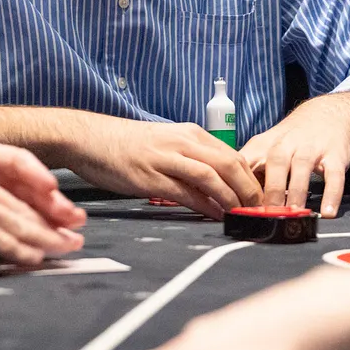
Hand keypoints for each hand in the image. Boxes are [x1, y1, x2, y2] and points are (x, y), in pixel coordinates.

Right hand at [0, 146, 83, 267]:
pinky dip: (22, 250)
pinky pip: (2, 237)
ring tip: (66, 251)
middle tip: (74, 242)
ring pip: (19, 223)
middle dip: (51, 227)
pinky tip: (37, 258)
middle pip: (22, 210)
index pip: (11, 200)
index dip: (37, 216)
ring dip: (46, 239)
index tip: (56, 230)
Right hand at [62, 119, 260, 219]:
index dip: (251, 178)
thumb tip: (214, 185)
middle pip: (230, 164)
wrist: (89, 138)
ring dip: (232, 198)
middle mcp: (182, 142)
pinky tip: (216, 215)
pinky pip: (186, 192)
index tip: (260, 197)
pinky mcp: (151, 177)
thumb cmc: (126, 144)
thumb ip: (190, 159)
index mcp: (189, 133)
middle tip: (260, 210)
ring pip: (212, 176)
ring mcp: (167, 159)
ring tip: (244, 215)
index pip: (232, 155)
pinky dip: (205, 205)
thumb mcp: (165, 144)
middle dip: (249, 189)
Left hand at [238, 101, 349, 217]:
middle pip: (275, 164)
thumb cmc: (291, 139)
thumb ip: (253, 173)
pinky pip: (334, 176)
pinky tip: (328, 213)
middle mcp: (287, 145)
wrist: (327, 113)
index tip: (241, 208)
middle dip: (272, 190)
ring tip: (294, 214)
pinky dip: (332, 194)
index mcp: (264, 145)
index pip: (247, 163)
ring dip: (297, 192)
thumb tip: (238, 203)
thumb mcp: (266, 148)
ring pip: (302, 168)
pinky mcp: (335, 156)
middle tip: (270, 214)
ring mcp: (312, 148)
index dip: (243, 185)